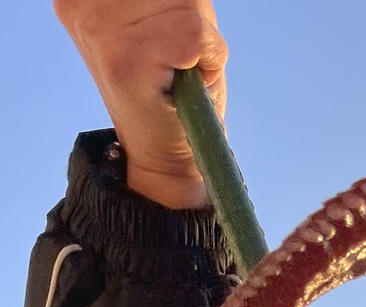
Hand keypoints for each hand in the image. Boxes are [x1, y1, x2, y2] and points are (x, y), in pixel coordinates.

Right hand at [54, 0, 226, 207]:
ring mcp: (100, 30)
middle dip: (193, 19)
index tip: (164, 44)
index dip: (179, 5)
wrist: (167, 160)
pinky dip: (209, 57)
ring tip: (179, 71)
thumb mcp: (164, 26)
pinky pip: (195, 32)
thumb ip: (166, 0)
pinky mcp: (126, 58)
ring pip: (189, 4)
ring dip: (200, 39)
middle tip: (177, 62)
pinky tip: (186, 83)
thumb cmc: (174, 94)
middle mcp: (84, 6)